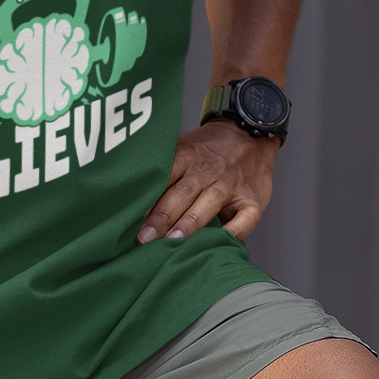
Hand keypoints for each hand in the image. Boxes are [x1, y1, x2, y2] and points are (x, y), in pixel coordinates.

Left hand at [137, 120, 278, 244]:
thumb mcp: (181, 151)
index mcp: (187, 157)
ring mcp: (231, 185)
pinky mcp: (252, 200)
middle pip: (183, 192)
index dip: (147, 197)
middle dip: (162, 216)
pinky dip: (236, 230)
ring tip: (173, 242)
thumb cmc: (205, 153)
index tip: (128, 215)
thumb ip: (160, 174)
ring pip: (210, 202)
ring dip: (191, 222)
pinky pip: (246, 217)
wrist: (249, 136)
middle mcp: (208, 170)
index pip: (164, 176)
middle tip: (144, 238)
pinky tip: (221, 242)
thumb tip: (125, 200)